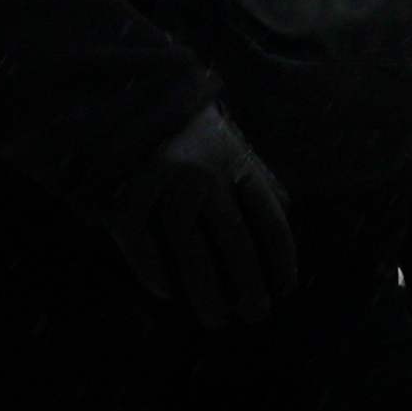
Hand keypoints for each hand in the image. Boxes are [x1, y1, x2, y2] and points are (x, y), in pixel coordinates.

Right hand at [98, 104, 301, 330]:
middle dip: (249, 283)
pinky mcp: (125, 187)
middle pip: (233, 238)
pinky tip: (167, 293)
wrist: (129, 92)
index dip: (281, 257)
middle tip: (256, 315)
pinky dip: (153, 270)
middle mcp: (204, 169)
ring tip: (216, 319)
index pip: (268, 215)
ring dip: (205, 289)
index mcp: (235, 159)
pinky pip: (140, 238)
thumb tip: (284, 216)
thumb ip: (256, 176)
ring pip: (188, 245)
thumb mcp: (231, 143)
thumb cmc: (189, 129)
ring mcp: (163, 178)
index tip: (286, 290)